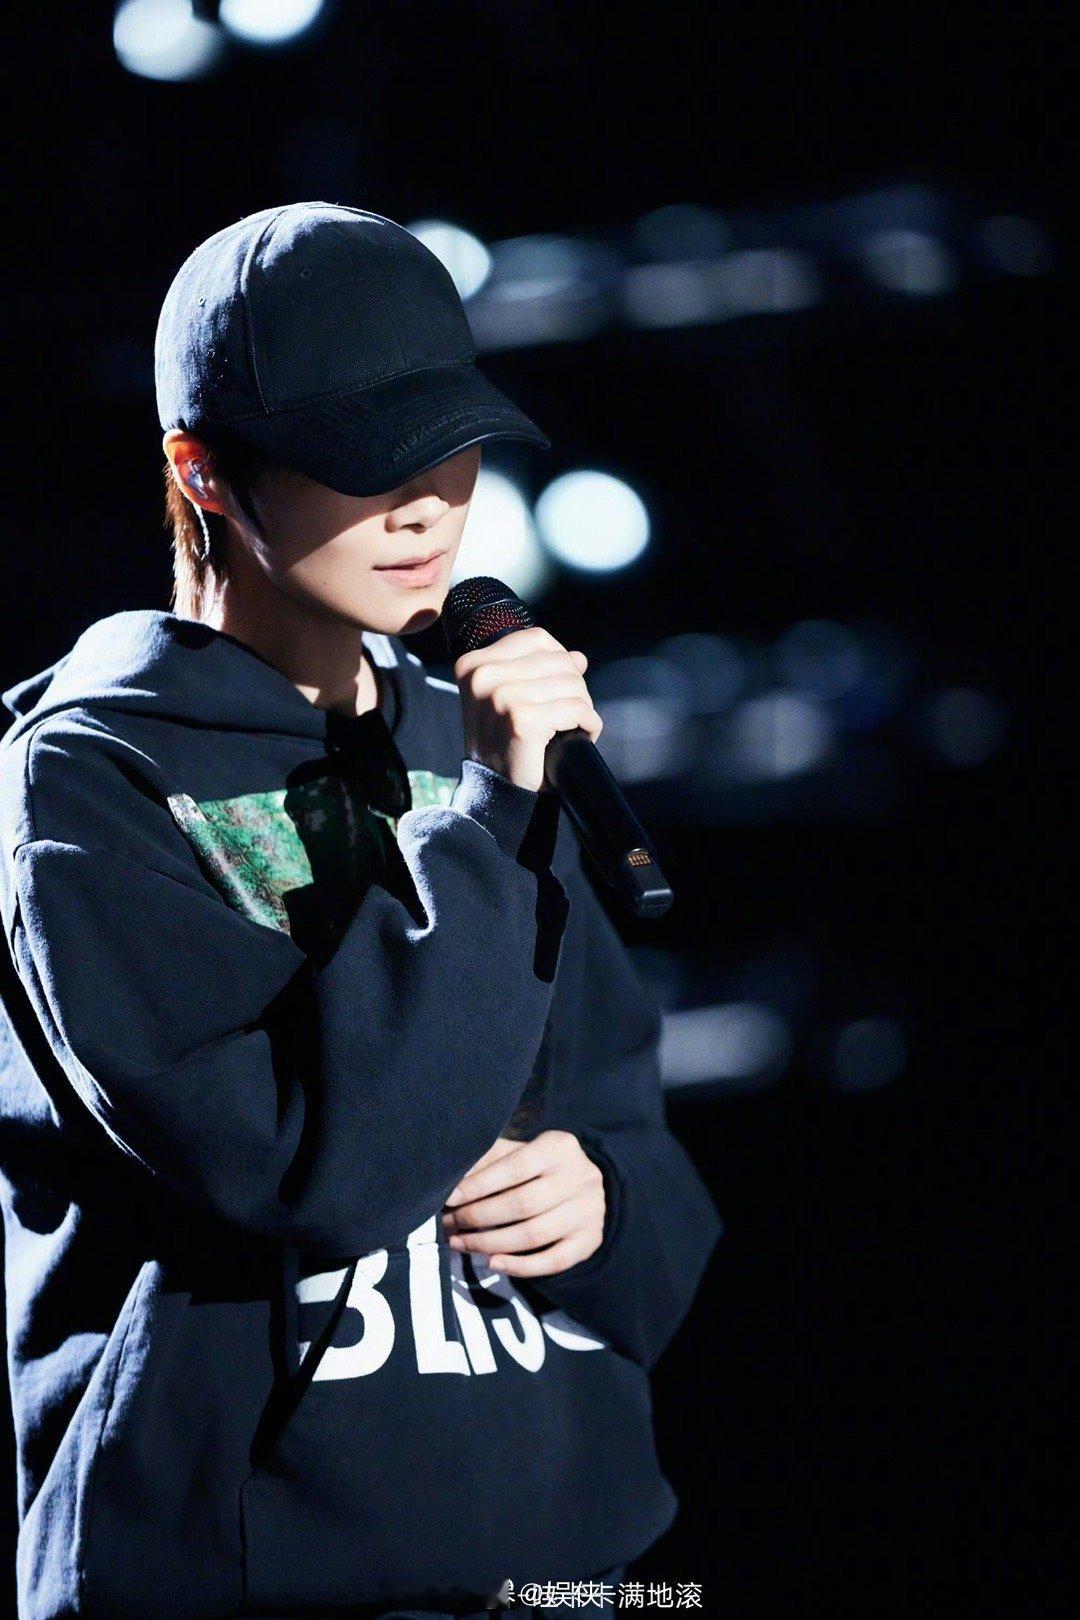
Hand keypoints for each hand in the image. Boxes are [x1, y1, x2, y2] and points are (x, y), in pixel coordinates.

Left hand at [441, 1129, 605, 1275]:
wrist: (585, 1185)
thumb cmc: (540, 1167)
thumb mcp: (519, 1152)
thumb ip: (489, 1161)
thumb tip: (451, 1180)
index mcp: (560, 1147)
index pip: (514, 1168)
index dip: (479, 1185)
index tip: (449, 1198)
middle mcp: (581, 1177)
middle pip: (522, 1204)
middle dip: (478, 1217)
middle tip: (449, 1223)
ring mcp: (590, 1212)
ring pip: (533, 1235)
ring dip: (489, 1243)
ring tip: (459, 1243)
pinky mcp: (590, 1241)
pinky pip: (552, 1262)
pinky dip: (519, 1266)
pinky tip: (492, 1262)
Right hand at [452, 627, 602, 792]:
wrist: (496, 792)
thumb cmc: (503, 745)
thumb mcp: (510, 699)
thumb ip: (539, 671)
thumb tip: (578, 657)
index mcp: (474, 665)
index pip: (536, 638)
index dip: (559, 659)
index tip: (557, 688)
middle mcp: (483, 676)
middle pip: (559, 661)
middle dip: (574, 688)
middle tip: (565, 716)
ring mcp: (501, 697)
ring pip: (573, 683)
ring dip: (582, 707)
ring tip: (568, 727)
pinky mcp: (523, 721)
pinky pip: (577, 709)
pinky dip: (589, 724)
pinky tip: (579, 737)